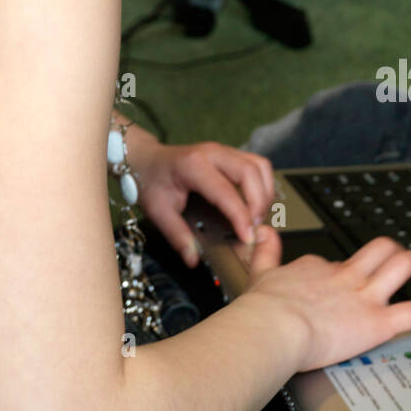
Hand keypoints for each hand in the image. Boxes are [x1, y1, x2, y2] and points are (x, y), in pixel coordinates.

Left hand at [131, 140, 274, 266]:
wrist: (146, 160)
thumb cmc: (151, 182)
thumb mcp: (157, 212)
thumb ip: (177, 236)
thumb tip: (193, 259)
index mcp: (192, 166)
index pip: (225, 192)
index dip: (240, 216)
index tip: (248, 237)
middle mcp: (213, 153)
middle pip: (250, 172)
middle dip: (259, 203)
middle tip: (254, 227)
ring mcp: (224, 151)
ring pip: (259, 166)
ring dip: (264, 192)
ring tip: (256, 216)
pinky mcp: (231, 154)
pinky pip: (258, 165)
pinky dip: (263, 185)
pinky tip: (255, 203)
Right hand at [236, 224, 410, 371]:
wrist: (272, 329)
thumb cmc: (263, 311)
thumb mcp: (260, 272)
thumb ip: (265, 252)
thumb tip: (263, 232)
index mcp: (319, 269)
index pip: (339, 261)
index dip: (345, 269)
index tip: (345, 279)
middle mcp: (347, 277)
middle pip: (381, 250)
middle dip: (397, 250)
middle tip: (408, 257)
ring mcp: (365, 297)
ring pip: (402, 267)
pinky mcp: (378, 322)